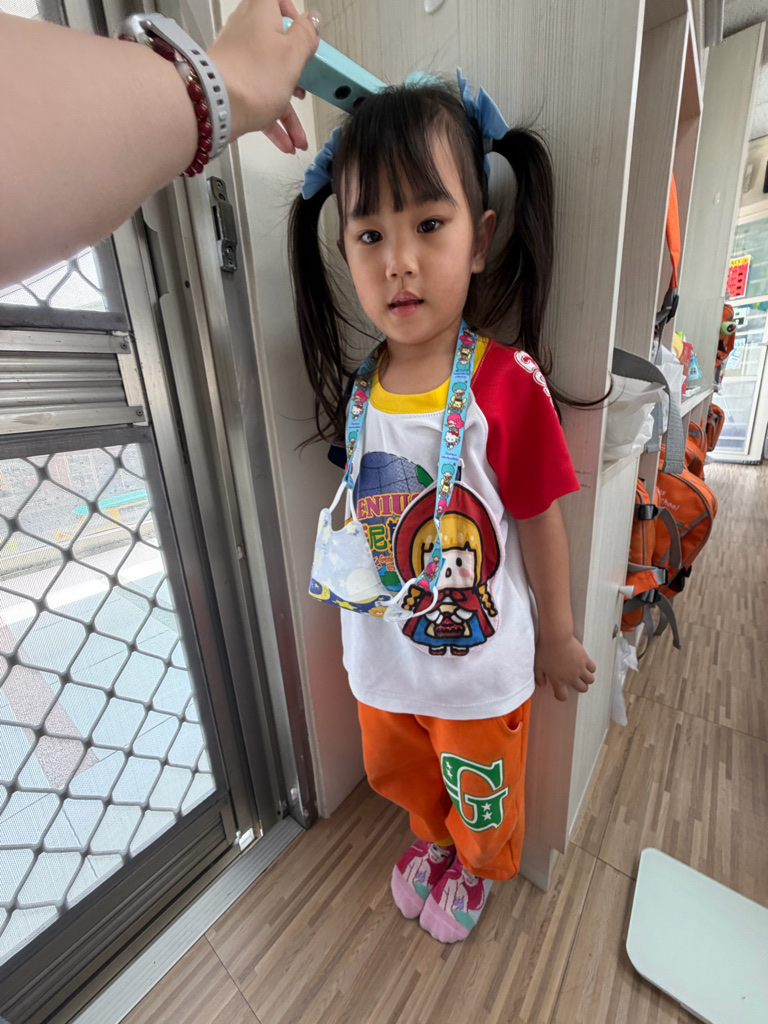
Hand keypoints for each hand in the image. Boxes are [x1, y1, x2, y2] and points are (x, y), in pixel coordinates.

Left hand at [208, 0, 319, 150]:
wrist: (217, 107)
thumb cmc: (255, 76)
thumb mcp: (294, 53)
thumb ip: (307, 34)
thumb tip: (311, 20)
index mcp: (260, 12)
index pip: (278, 0)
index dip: (293, 14)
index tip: (303, 36)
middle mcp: (245, 31)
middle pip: (277, 45)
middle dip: (296, 73)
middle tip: (305, 85)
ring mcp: (236, 59)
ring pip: (269, 79)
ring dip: (288, 110)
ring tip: (298, 136)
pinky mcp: (231, 84)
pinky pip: (257, 99)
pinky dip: (272, 120)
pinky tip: (286, 142)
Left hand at [534, 635, 595, 702]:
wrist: (556, 637)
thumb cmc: (545, 650)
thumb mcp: (537, 666)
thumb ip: (539, 678)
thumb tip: (542, 684)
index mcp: (559, 681)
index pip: (563, 696)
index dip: (561, 696)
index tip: (559, 692)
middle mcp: (571, 677)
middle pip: (582, 689)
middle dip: (579, 687)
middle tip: (574, 681)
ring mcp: (580, 668)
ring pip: (590, 680)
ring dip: (587, 679)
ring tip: (582, 674)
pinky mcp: (585, 659)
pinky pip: (593, 668)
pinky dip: (590, 668)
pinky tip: (585, 665)